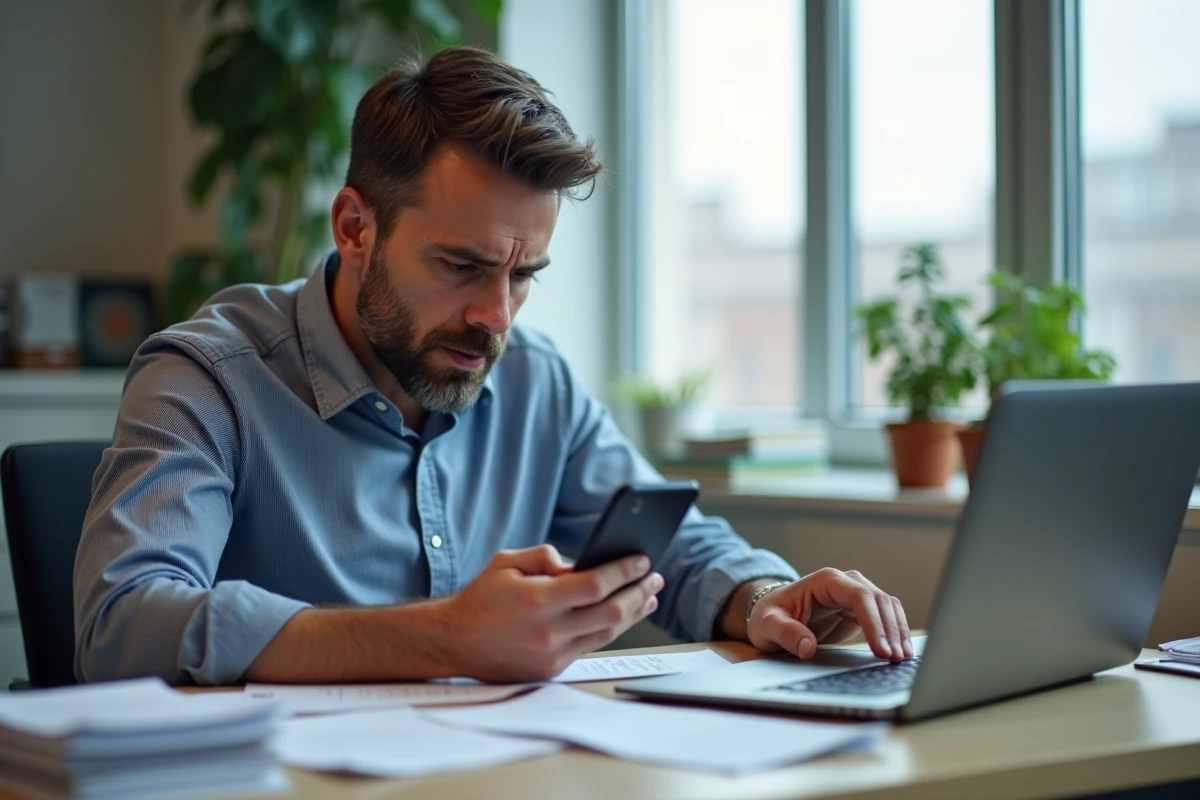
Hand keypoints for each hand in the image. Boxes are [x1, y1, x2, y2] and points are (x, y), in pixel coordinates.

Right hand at [438, 544, 663, 681]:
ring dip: (631, 614)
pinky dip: (609, 630)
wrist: (454, 642)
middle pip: (610, 613)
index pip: (594, 585)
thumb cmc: (481, 598)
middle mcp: (547, 632)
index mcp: (536, 600)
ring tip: (648, 596)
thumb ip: (545, 556)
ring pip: (606, 634)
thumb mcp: (507, 562)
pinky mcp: (551, 670)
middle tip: (654, 578)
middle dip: (637, 593)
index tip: (641, 560)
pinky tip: (622, 616)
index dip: (622, 572)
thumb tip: (580, 563)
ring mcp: (550, 655)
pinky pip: (590, 647)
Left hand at [747, 568, 911, 661]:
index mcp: (825, 581)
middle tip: (895, 659)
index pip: (859, 596)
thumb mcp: (767, 626)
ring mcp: (855, 594)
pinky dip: (896, 632)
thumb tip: (807, 647)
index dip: (873, 622)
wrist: (772, 615)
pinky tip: (901, 651)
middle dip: (890, 630)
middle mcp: (844, 582)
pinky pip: (886, 616)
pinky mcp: (860, 609)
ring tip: (902, 658)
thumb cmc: (769, 617)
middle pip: (879, 600)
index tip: (881, 649)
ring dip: (898, 631)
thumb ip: (786, 633)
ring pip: (888, 607)